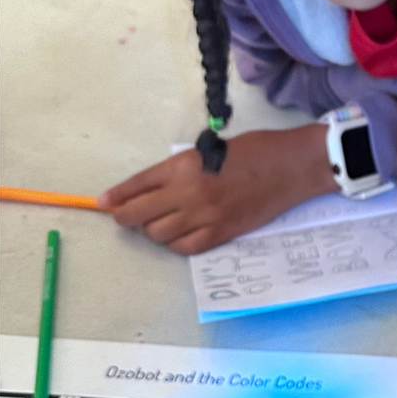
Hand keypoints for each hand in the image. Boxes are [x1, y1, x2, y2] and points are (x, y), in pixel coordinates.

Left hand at [97, 124, 336, 254]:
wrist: (292, 166)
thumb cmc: (256, 150)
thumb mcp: (211, 150)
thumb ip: (182, 169)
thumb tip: (155, 187)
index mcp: (185, 166)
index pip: (138, 184)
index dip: (117, 196)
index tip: (104, 203)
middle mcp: (189, 193)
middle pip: (139, 215)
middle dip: (126, 217)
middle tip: (125, 216)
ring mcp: (205, 216)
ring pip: (158, 234)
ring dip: (153, 230)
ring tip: (160, 223)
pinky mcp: (222, 233)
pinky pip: (185, 247)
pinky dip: (176, 243)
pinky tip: (180, 235)